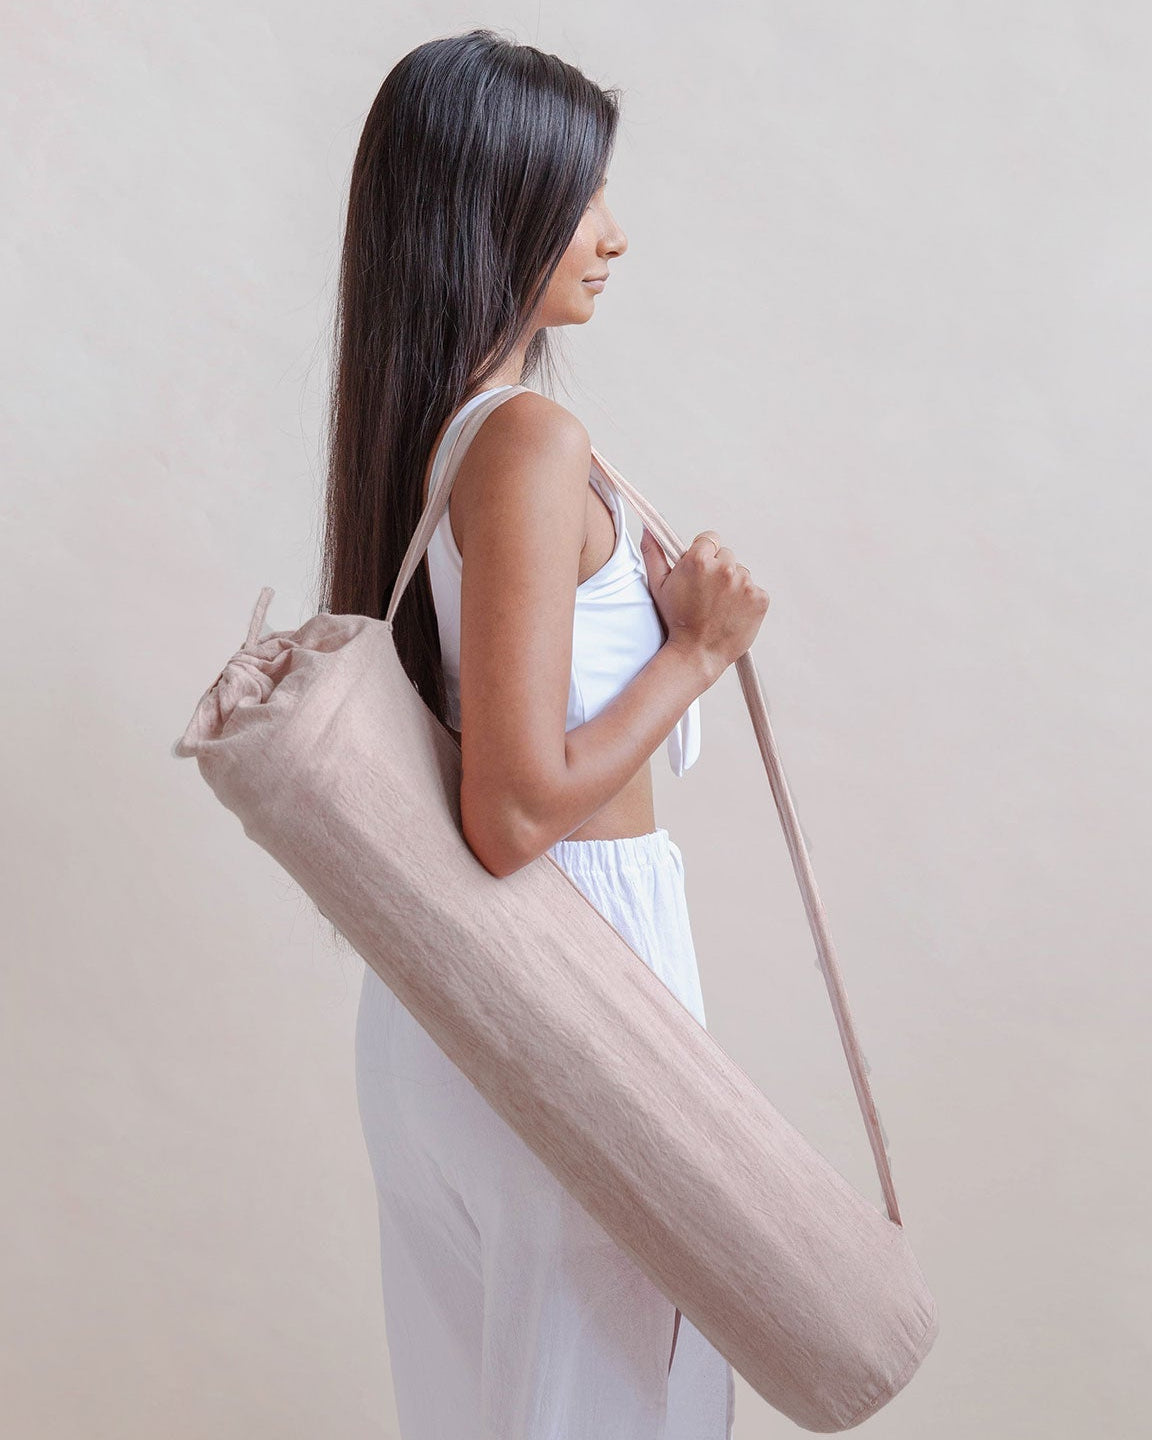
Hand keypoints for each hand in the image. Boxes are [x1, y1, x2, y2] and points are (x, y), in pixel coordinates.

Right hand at [639, 524, 769, 678]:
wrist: (696, 654)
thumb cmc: (676, 621)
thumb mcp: (659, 586)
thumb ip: (654, 554)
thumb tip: (649, 530)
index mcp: (698, 560)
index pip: (710, 539)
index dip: (704, 555)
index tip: (700, 574)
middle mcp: (724, 568)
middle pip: (727, 555)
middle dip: (718, 570)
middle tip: (707, 595)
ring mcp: (744, 583)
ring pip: (741, 573)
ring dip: (733, 586)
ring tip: (719, 607)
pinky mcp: (759, 598)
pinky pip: (755, 590)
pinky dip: (747, 601)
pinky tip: (732, 613)